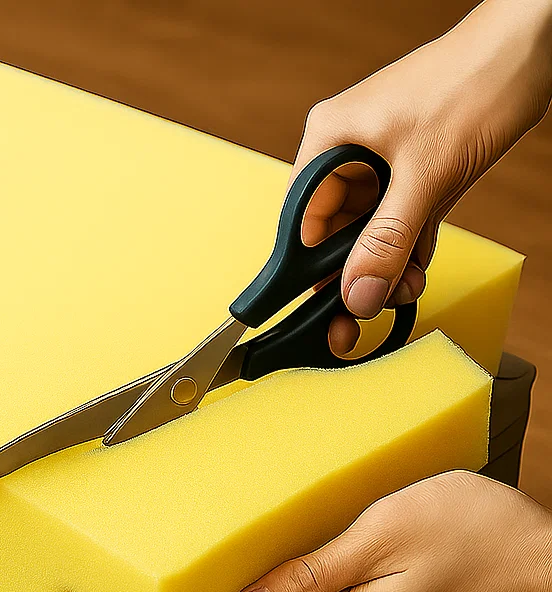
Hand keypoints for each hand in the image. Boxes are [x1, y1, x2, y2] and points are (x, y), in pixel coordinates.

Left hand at [230, 470, 551, 591]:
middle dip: (297, 571)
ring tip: (360, 535)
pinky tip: (378, 551)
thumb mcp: (381, 537)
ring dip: (328, 572)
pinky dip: (355, 577)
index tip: (267, 542)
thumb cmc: (480, 538)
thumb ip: (308, 577)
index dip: (258, 578)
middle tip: (326, 526)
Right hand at [292, 0, 551, 355]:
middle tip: (370, 304)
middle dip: (357, 272)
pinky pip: (398, 226)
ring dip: (387, 267)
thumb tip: (356, 294)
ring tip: (405, 286)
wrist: (533, 48)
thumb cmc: (476, 81)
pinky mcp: (413, 174)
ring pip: (369, 236)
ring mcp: (381, 166)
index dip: (312, 267)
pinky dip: (408, 251)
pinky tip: (417, 268)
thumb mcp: (426, 173)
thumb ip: (387, 241)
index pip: (301, 222)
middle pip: (334, 234)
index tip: (328, 303)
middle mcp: (348, 155)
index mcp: (330, 141)